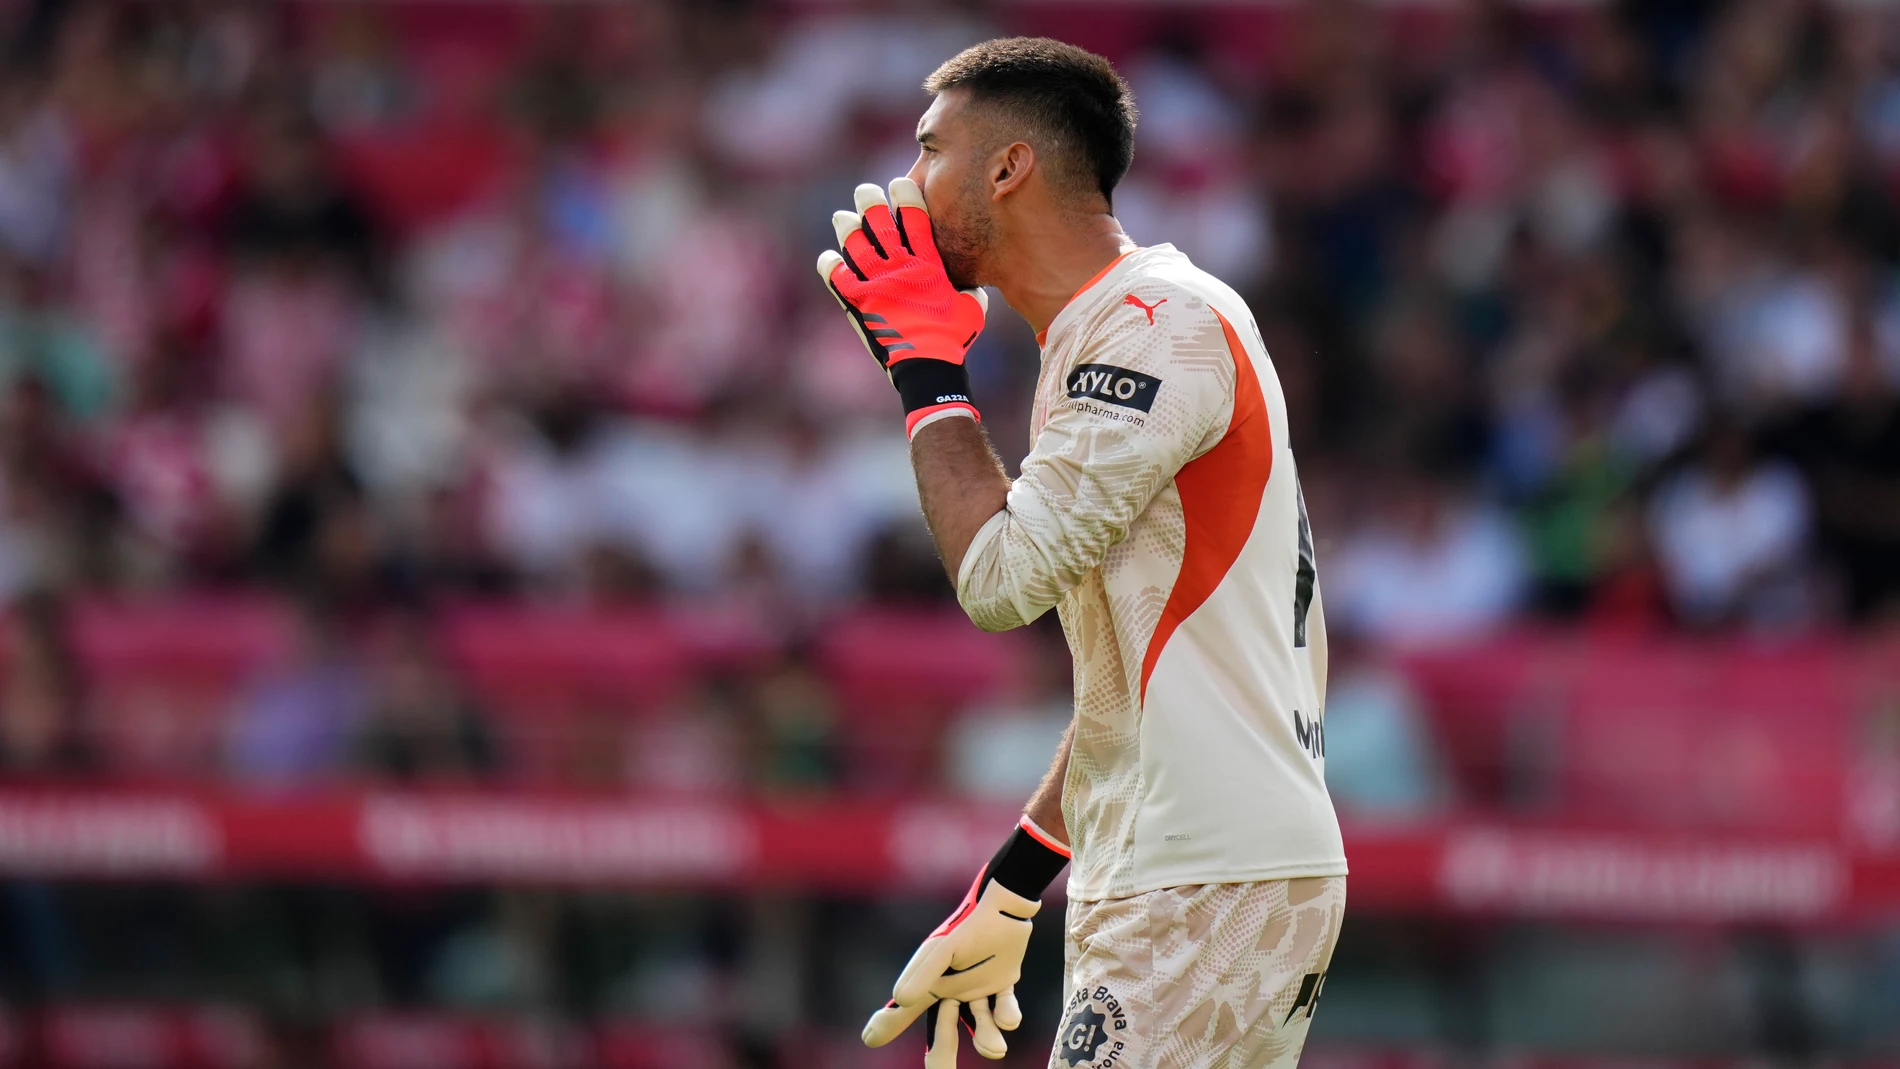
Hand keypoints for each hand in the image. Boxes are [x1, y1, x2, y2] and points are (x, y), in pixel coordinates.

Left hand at [816, 179, 988, 436]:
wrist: (927, 367)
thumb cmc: (955, 338)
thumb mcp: (973, 308)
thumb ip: (969, 289)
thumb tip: (973, 284)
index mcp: (927, 264)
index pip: (914, 218)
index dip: (905, 196)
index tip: (898, 184)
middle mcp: (899, 267)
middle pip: (879, 222)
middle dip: (870, 201)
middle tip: (865, 192)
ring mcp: (875, 284)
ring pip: (854, 244)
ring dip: (847, 227)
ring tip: (843, 218)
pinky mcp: (858, 303)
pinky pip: (837, 278)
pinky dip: (831, 267)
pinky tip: (829, 259)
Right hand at [862, 817, 1069, 1064]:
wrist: (1005, 905)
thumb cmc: (969, 924)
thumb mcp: (942, 949)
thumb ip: (923, 974)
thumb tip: (899, 999)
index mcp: (930, 981)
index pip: (905, 1009)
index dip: (888, 1025)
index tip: (869, 1038)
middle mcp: (950, 989)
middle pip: (943, 1033)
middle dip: (942, 1057)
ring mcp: (977, 989)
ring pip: (979, 1025)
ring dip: (986, 1037)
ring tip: (995, 1048)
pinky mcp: (1002, 983)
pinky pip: (1004, 1007)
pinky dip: (1007, 1014)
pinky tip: (1009, 1019)